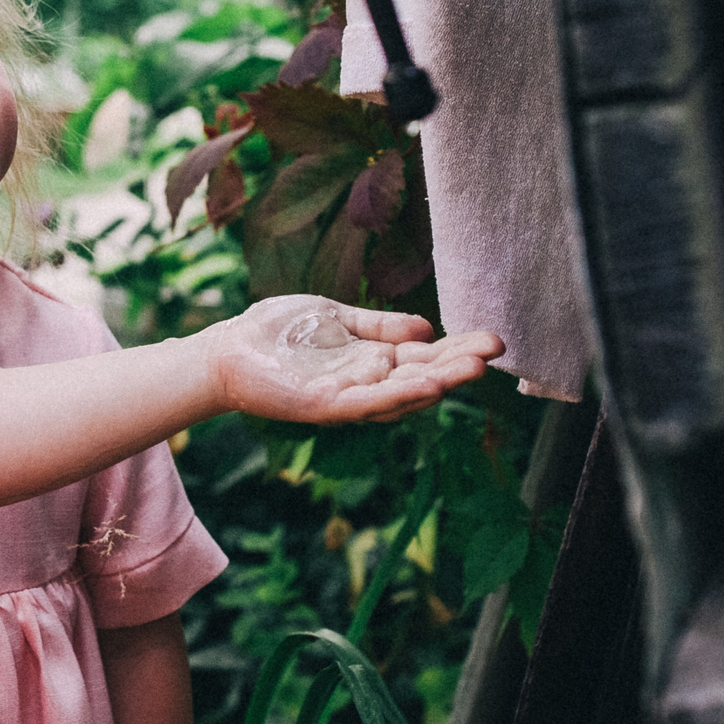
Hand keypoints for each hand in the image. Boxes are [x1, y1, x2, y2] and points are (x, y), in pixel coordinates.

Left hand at [202, 296, 501, 423]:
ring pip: (402, 394)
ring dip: (438, 382)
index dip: (457, 349)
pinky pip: (367, 403)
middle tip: (495, 350)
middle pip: (423, 375)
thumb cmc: (279, 333)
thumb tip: (427, 328)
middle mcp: (368, 382)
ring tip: (473, 368)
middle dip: (459, 364)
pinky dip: (396, 395)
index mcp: (374, 359)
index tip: (491, 339)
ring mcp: (350, 397)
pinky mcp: (326, 406)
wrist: (229, 349)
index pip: (425, 356)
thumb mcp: (338, 317)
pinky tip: (423, 384)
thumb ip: (379, 325)